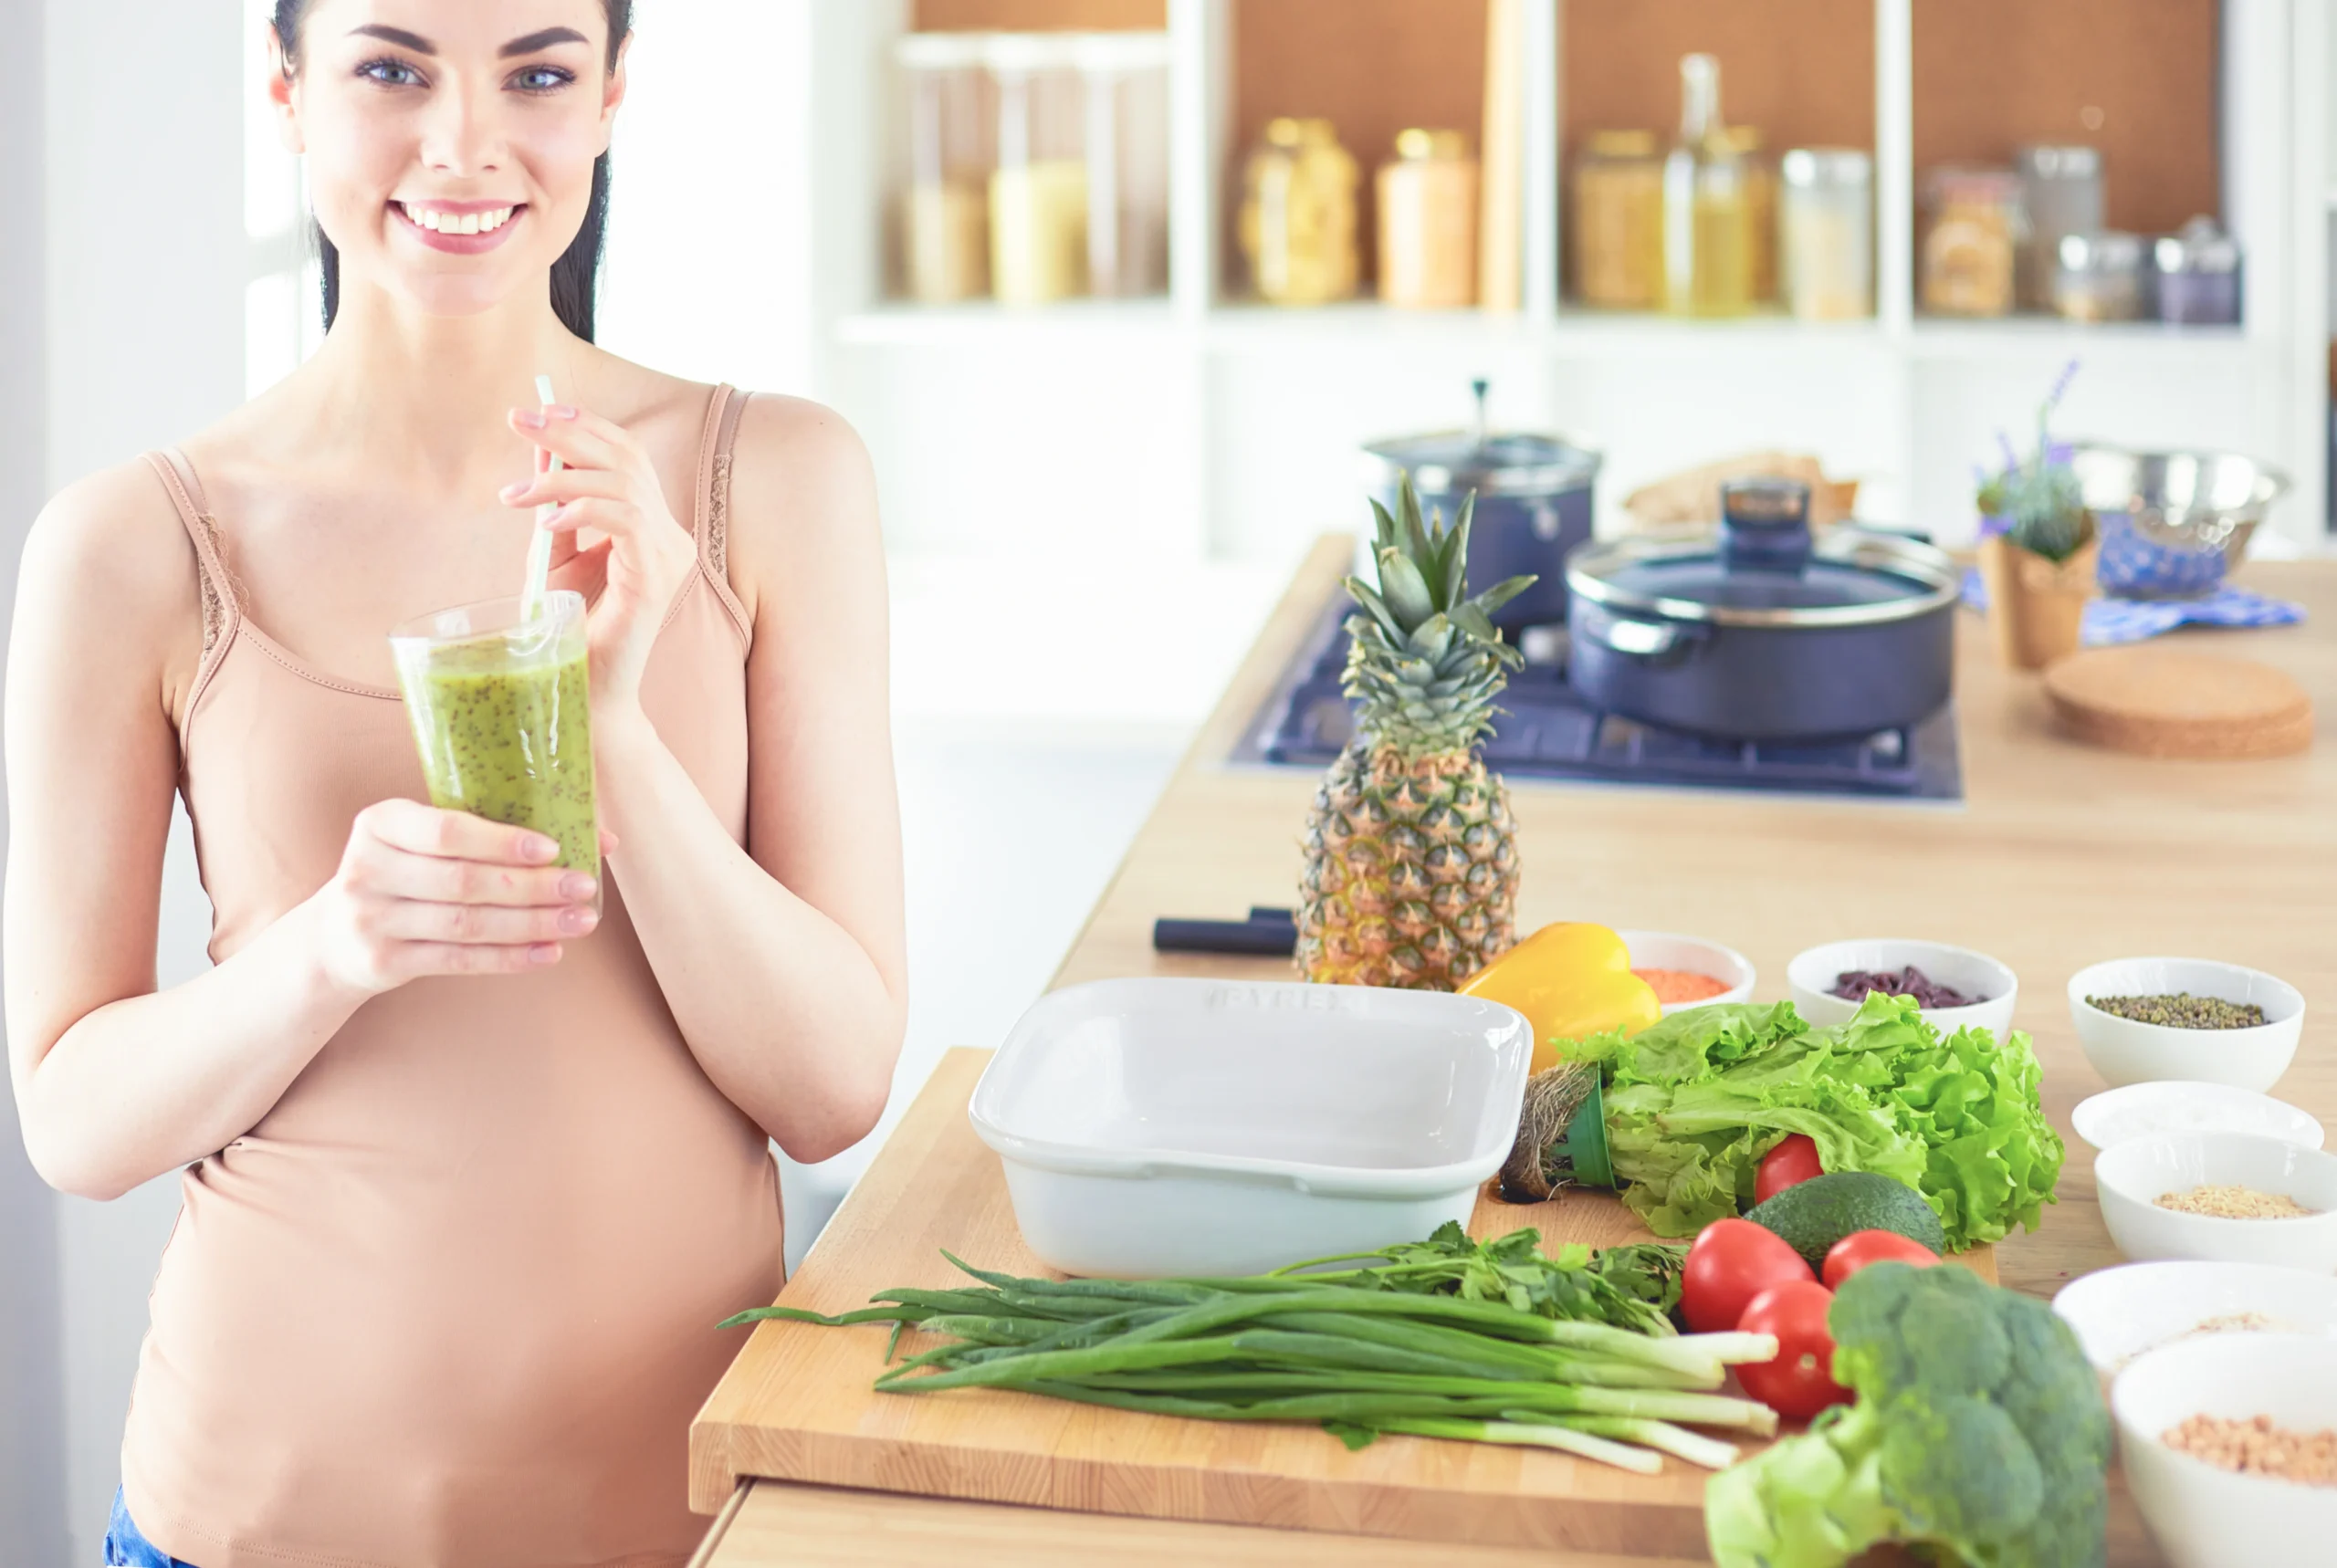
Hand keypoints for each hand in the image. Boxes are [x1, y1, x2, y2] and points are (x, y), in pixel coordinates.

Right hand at [305, 800, 599, 994]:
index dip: (501, 842)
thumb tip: (601, 836)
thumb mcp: (422, 842)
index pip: (445, 832)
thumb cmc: (404, 873)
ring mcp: (372, 919)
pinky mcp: (383, 962)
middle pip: (463, 882)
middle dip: (532, 886)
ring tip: (580, 921)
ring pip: (466, 924)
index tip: (553, 848)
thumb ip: (494, 831)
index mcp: (380, 823)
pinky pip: (458, 960)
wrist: (333, 937)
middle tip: (583, 887)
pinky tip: (549, 952)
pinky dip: (509, 958)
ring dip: (531, 924)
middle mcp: (368, 869)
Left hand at [501, 402, 697, 710]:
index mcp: (651, 526)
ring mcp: (670, 556)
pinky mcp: (658, 578)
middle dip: (570, 432)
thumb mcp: (553, 549)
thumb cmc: (566, 628)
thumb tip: (540, 445)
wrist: (580, 690)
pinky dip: (583, 511)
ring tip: (517, 496)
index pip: (629, 455)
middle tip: (519, 421)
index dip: (586, 424)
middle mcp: (670, 536)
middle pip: (629, 457)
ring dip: (562, 478)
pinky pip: (627, 520)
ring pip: (625, 484)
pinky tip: (547, 520)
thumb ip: (555, 499)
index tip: (537, 409)